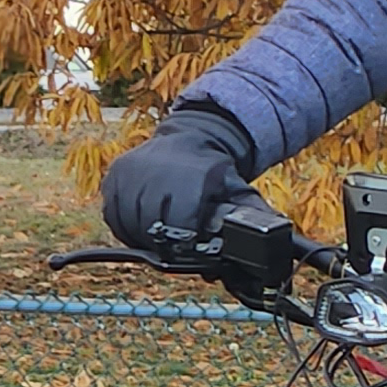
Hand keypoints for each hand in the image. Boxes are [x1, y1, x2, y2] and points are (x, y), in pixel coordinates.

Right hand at [99, 105, 256, 248]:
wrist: (191, 137)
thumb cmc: (216, 174)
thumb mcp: (240, 193)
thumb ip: (252, 220)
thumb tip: (273, 247)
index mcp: (192, 180)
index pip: (181, 227)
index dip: (186, 246)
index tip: (192, 250)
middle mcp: (157, 173)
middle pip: (153, 230)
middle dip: (166, 244)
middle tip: (177, 246)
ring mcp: (132, 174)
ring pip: (130, 225)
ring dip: (144, 238)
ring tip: (161, 236)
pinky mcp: (115, 176)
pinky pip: (113, 215)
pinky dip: (126, 227)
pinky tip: (143, 226)